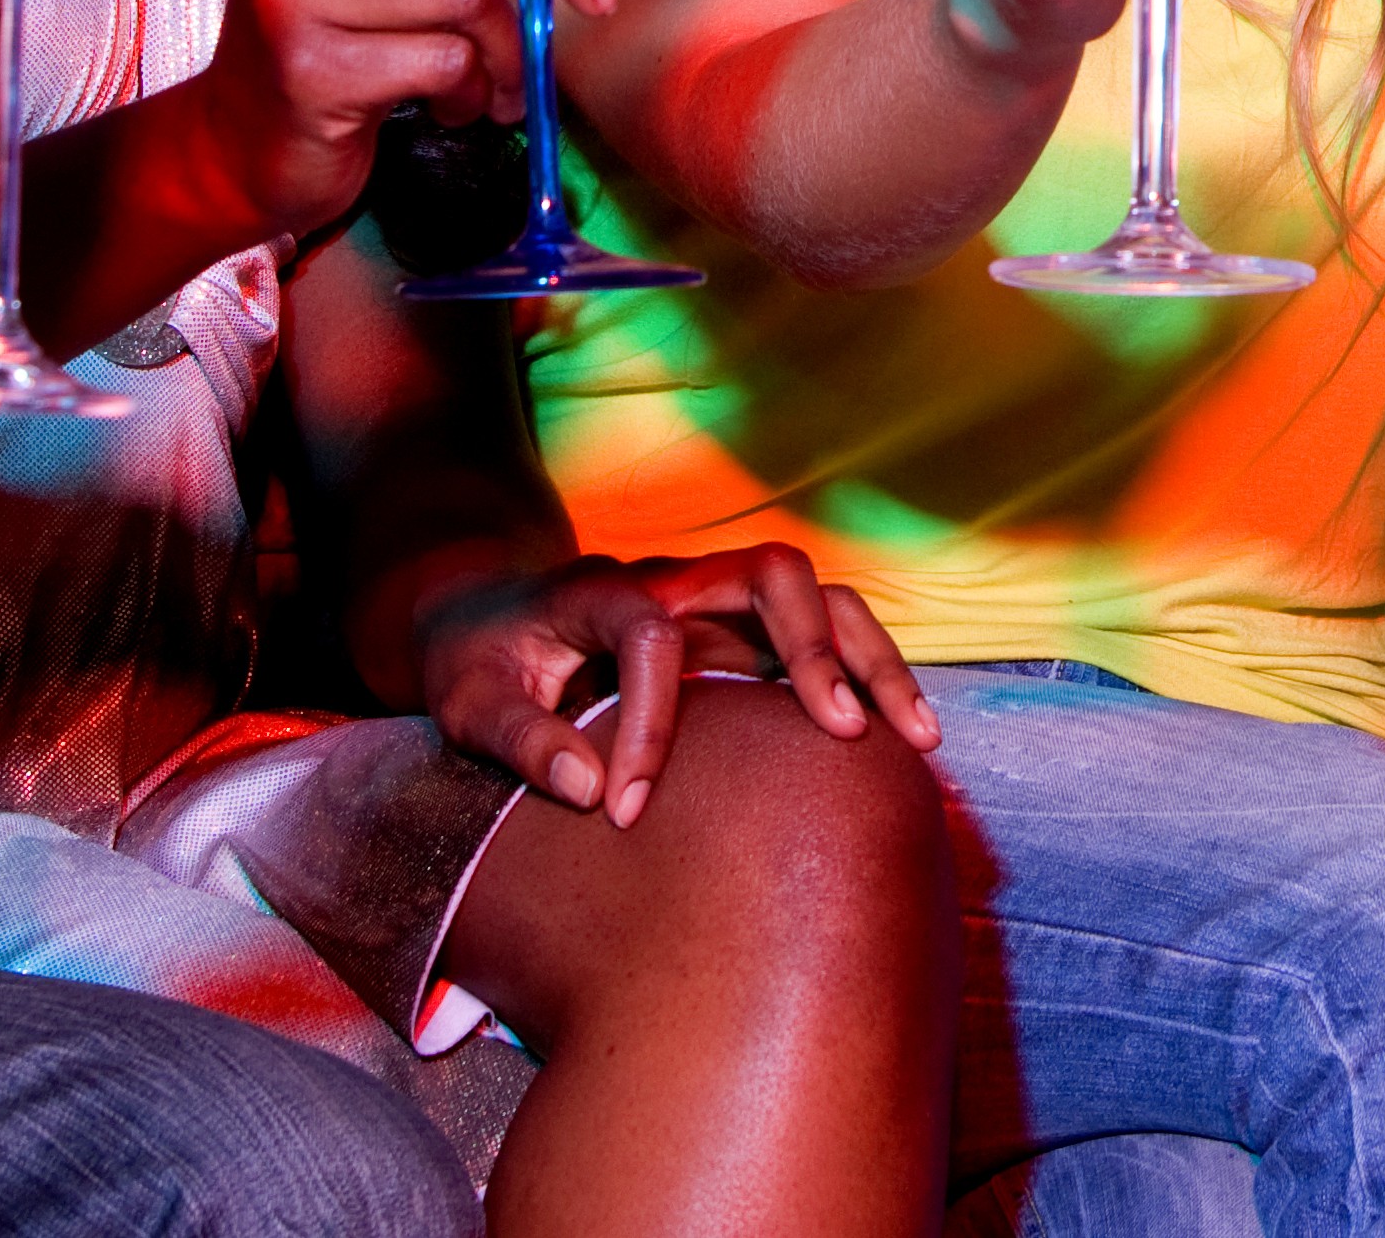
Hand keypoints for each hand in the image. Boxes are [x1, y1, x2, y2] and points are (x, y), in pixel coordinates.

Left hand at [416, 543, 942, 825]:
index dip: (647, 725)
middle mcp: (676, 581)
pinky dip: (867, 675)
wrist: (488, 615)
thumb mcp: (470, 701)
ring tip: (914, 737)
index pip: (651, 638)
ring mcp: (718, 604)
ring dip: (871, 658)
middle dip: (815, 648)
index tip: (626, 809)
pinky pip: (825, 635)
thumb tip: (589, 789)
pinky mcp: (743, 636)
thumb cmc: (480, 661)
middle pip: (774, 575)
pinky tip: (898, 739)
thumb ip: (521, 739)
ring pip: (822, 597)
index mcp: (604, 592)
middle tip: (842, 732)